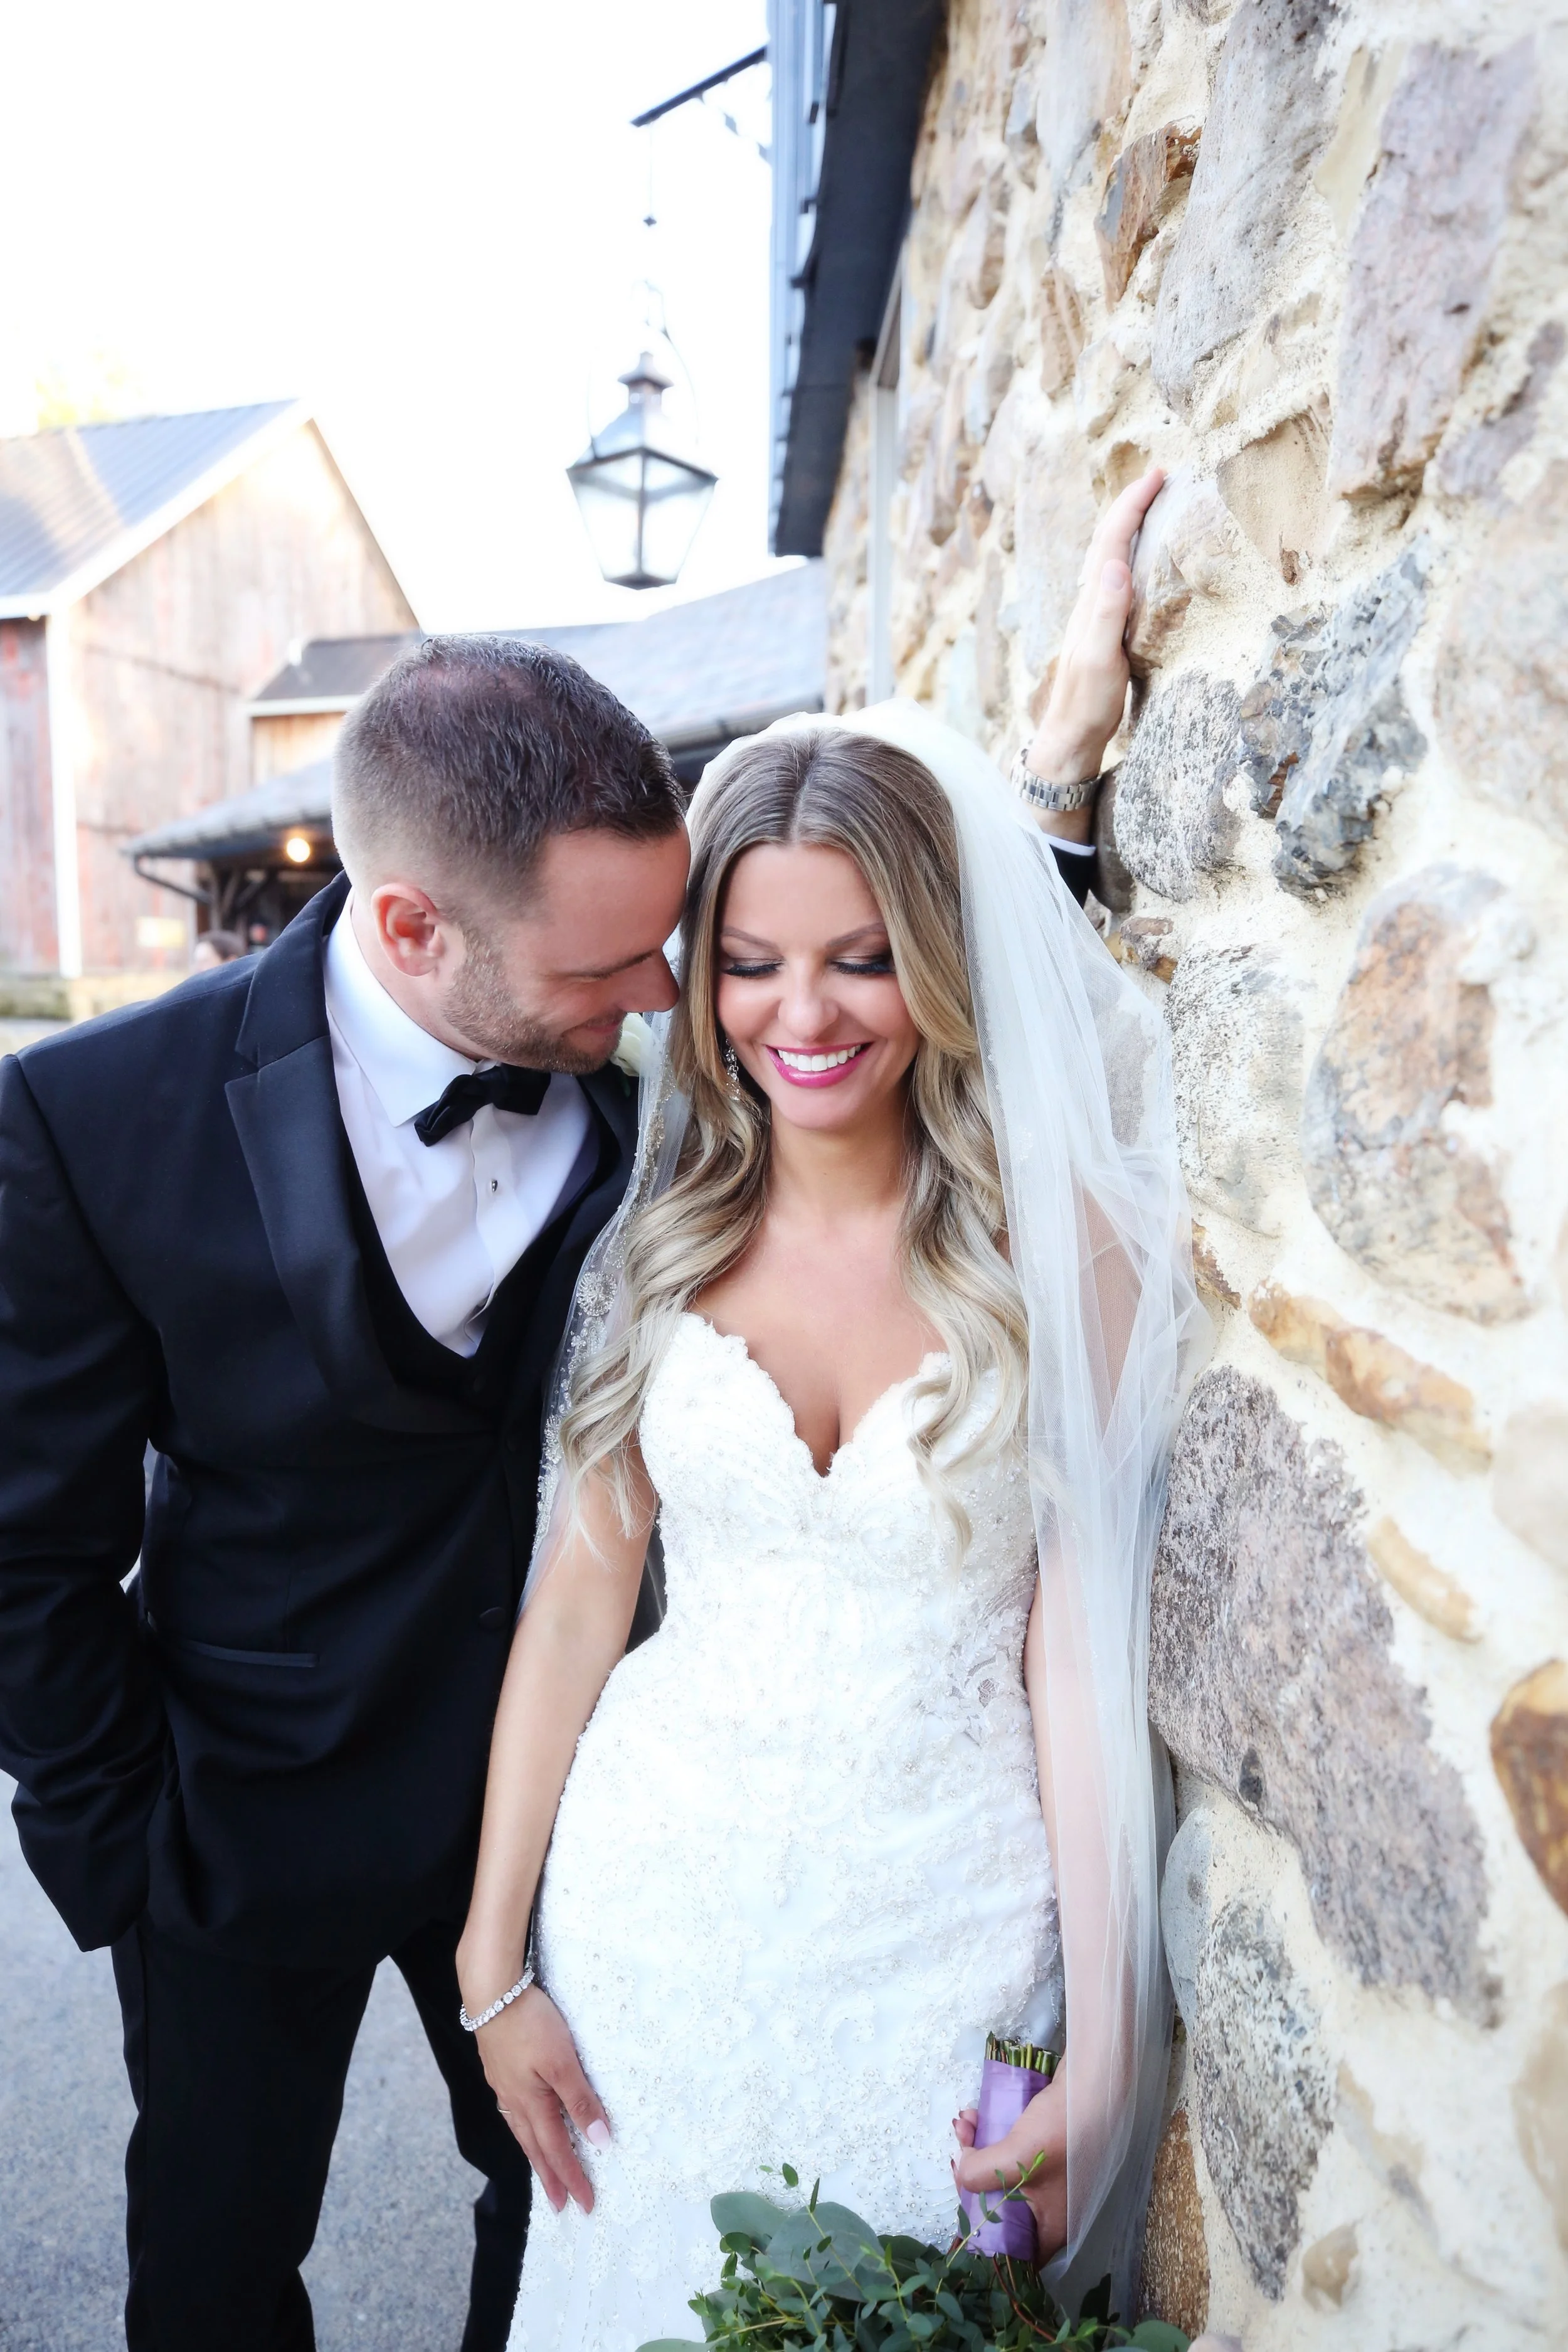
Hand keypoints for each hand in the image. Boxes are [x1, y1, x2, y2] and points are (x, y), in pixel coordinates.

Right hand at [467, 1984, 610, 2213]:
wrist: (491, 1991)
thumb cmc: (530, 2023)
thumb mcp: (562, 2061)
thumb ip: (580, 2101)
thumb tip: (600, 2142)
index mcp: (532, 2103)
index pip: (557, 2151)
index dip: (572, 2178)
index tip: (585, 2205)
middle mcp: (515, 2099)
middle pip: (535, 2148)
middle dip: (550, 2177)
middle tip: (560, 2205)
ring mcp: (504, 2084)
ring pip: (522, 2130)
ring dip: (535, 2155)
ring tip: (543, 2172)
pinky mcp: (499, 2067)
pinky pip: (513, 2110)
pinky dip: (523, 2128)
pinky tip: (524, 2122)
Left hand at [952, 2075, 1067, 2261]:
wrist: (1091, 2085)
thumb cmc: (1060, 2130)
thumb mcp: (1015, 2156)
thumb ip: (979, 2174)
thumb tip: (961, 2172)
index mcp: (1050, 2227)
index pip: (1010, 2251)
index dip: (980, 2231)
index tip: (961, 2202)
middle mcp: (1050, 2210)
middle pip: (999, 2208)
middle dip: (973, 2178)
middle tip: (959, 2152)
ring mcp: (1049, 2181)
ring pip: (1001, 2177)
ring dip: (978, 2152)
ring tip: (966, 2124)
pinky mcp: (1045, 2155)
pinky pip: (1010, 2157)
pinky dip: (991, 2140)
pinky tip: (977, 2117)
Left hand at [1024, 466, 1164, 837]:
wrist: (1070, 737)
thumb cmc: (1086, 704)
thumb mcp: (1100, 661)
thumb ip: (1107, 615)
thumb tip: (1116, 565)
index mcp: (1093, 602)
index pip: (1112, 540)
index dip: (1132, 504)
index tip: (1157, 475)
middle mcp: (1090, 602)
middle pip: (1108, 540)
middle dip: (1130, 504)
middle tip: (1157, 478)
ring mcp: (1094, 616)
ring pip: (1110, 556)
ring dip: (1128, 526)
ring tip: (1150, 505)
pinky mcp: (1102, 630)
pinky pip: (1116, 578)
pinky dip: (1129, 556)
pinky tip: (1138, 561)